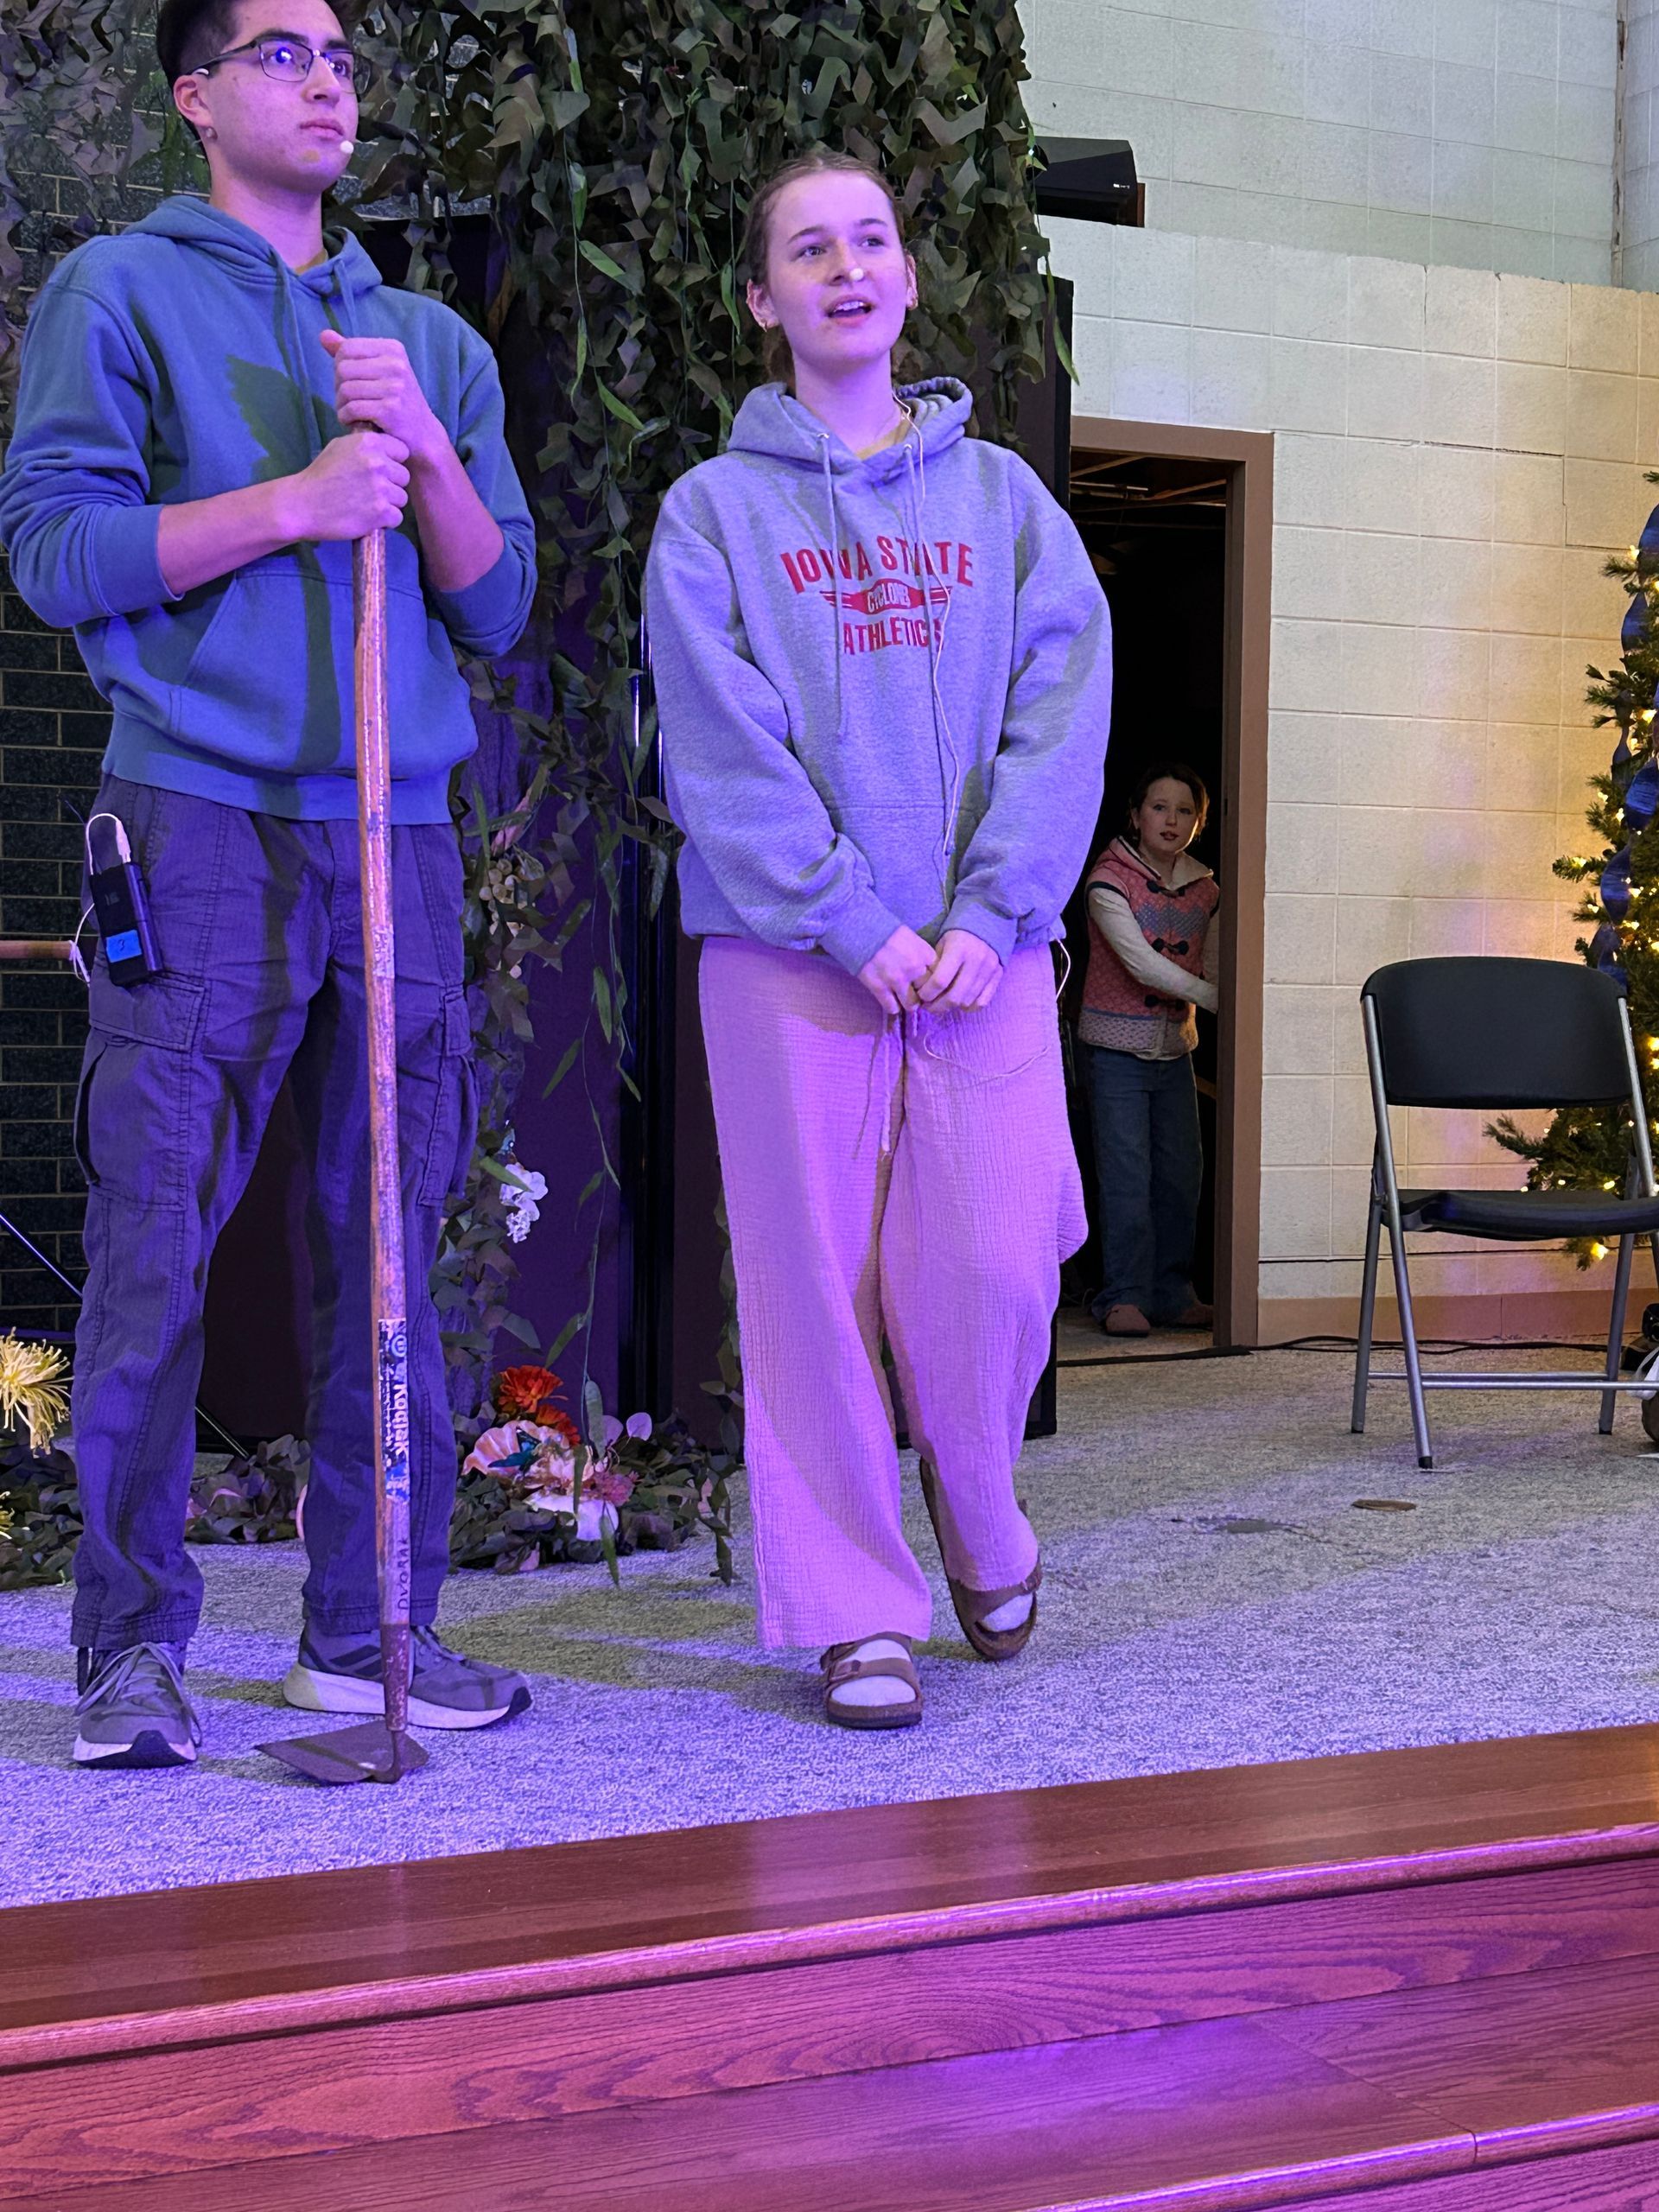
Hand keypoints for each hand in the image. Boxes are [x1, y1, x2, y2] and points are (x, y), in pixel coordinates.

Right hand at [276, 429, 410, 541]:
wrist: (302, 504)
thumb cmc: (320, 475)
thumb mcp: (339, 447)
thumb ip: (365, 446)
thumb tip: (385, 445)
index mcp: (369, 443)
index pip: (402, 451)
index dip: (393, 462)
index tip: (380, 472)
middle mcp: (378, 463)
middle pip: (404, 476)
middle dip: (391, 484)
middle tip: (370, 491)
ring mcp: (381, 488)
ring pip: (402, 498)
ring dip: (388, 503)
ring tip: (367, 504)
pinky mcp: (381, 512)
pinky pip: (397, 517)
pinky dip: (385, 521)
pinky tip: (368, 517)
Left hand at [319, 328, 446, 463]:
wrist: (423, 434)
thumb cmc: (397, 400)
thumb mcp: (380, 371)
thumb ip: (352, 353)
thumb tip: (324, 335)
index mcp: (393, 349)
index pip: (347, 348)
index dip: (340, 367)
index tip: (350, 382)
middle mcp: (396, 364)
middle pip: (343, 369)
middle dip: (339, 387)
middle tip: (348, 401)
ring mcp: (395, 387)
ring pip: (345, 389)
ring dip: (341, 405)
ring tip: (349, 412)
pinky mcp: (390, 409)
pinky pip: (352, 408)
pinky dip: (346, 418)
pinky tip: (352, 422)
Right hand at [857, 924, 935, 1015]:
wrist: (861, 929)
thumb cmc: (887, 931)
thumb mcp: (912, 938)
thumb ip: (923, 956)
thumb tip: (929, 973)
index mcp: (925, 954)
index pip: (940, 978)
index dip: (935, 984)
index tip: (929, 985)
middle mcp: (914, 969)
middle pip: (927, 993)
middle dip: (923, 995)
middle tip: (916, 994)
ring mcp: (897, 980)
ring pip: (911, 1005)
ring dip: (909, 1004)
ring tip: (904, 1001)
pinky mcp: (879, 988)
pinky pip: (892, 1008)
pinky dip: (893, 1007)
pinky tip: (891, 1002)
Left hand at [918, 928, 1002, 1011]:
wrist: (986, 925)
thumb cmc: (957, 936)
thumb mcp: (941, 944)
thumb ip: (934, 966)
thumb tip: (922, 990)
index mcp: (959, 949)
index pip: (940, 981)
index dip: (927, 993)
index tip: (920, 996)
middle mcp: (976, 960)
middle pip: (954, 996)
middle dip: (937, 1006)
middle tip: (928, 1006)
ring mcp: (989, 969)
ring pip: (967, 1001)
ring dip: (951, 1007)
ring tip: (941, 1004)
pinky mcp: (998, 976)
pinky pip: (982, 1002)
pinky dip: (969, 1007)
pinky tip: (959, 1003)